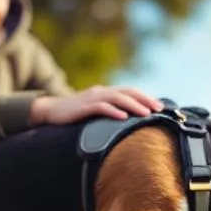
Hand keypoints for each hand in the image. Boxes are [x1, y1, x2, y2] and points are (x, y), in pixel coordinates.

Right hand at [29, 85, 163, 124]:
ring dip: (133, 105)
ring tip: (145, 113)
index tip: (160, 106)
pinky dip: (113, 111)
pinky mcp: (82, 107)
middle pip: (127, 92)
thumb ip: (111, 110)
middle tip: (158, 109)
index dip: (145, 97)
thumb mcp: (96, 110)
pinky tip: (123, 117)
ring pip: (117, 98)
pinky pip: (100, 107)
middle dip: (144, 100)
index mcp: (106, 92)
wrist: (50, 111)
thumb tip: (131, 120)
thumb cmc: (75, 113)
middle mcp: (101, 92)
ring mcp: (91, 98)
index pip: (130, 91)